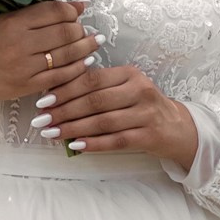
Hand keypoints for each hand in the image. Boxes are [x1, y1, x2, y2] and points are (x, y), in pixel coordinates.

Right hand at [0, 0, 100, 117]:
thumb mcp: (0, 19)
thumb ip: (31, 14)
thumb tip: (69, 7)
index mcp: (13, 23)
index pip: (54, 12)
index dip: (72, 10)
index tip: (79, 9)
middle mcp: (21, 44)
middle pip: (65, 33)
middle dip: (81, 29)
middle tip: (85, 28)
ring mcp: (25, 68)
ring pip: (67, 55)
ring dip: (85, 48)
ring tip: (94, 42)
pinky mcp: (27, 87)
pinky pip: (60, 77)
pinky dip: (77, 68)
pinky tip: (84, 62)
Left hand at [33, 59, 199, 171]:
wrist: (177, 127)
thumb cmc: (141, 107)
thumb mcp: (124, 89)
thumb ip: (97, 89)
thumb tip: (56, 96)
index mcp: (130, 74)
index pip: (92, 79)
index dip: (65, 89)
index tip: (43, 100)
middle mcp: (140, 90)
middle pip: (95, 100)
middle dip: (64, 111)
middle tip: (41, 119)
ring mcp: (146, 114)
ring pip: (103, 121)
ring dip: (74, 128)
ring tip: (51, 133)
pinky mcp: (150, 136)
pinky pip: (116, 140)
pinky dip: (94, 143)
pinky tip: (75, 146)